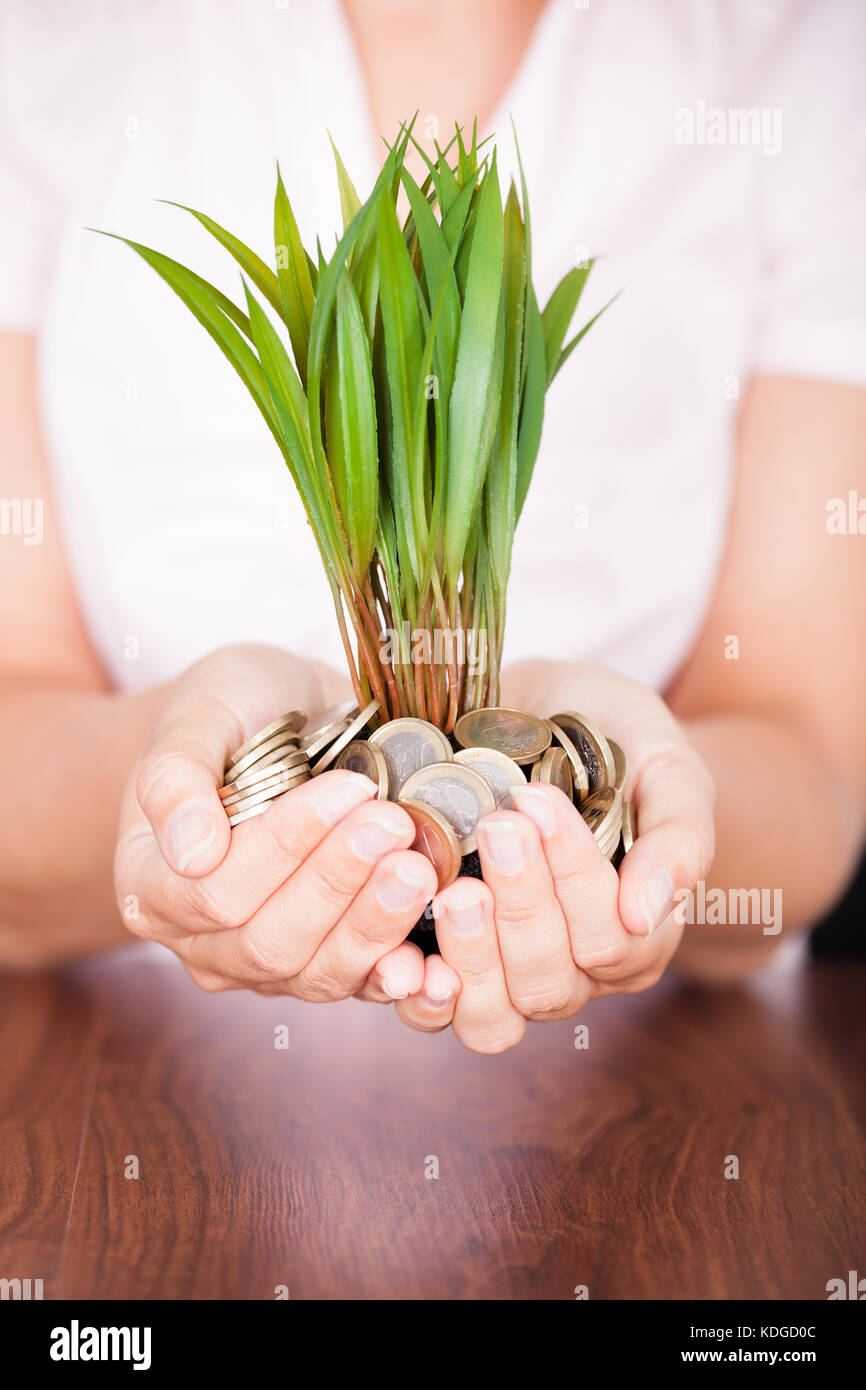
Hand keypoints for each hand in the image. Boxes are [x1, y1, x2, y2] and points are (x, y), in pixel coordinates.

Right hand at [114, 644, 439, 999]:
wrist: (280, 722)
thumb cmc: (232, 711)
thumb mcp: (199, 712)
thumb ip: (176, 776)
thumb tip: (191, 850)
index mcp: (152, 885)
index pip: (216, 890)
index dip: (285, 846)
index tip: (349, 789)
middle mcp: (203, 941)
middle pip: (270, 941)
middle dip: (339, 883)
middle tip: (395, 825)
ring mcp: (268, 964)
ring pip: (319, 973)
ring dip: (376, 924)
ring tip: (422, 868)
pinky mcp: (328, 965)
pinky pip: (363, 986)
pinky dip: (404, 975)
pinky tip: (440, 958)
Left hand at [392, 662, 715, 1051]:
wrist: (548, 708)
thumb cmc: (618, 739)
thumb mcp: (668, 768)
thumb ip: (678, 839)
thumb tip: (644, 914)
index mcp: (636, 937)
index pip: (611, 937)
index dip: (574, 876)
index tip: (539, 799)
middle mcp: (575, 974)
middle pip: (548, 981)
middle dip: (522, 905)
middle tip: (497, 827)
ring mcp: (507, 979)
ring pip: (492, 1018)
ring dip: (471, 957)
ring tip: (456, 888)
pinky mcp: (447, 965)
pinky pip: (432, 1011)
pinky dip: (414, 990)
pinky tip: (398, 949)